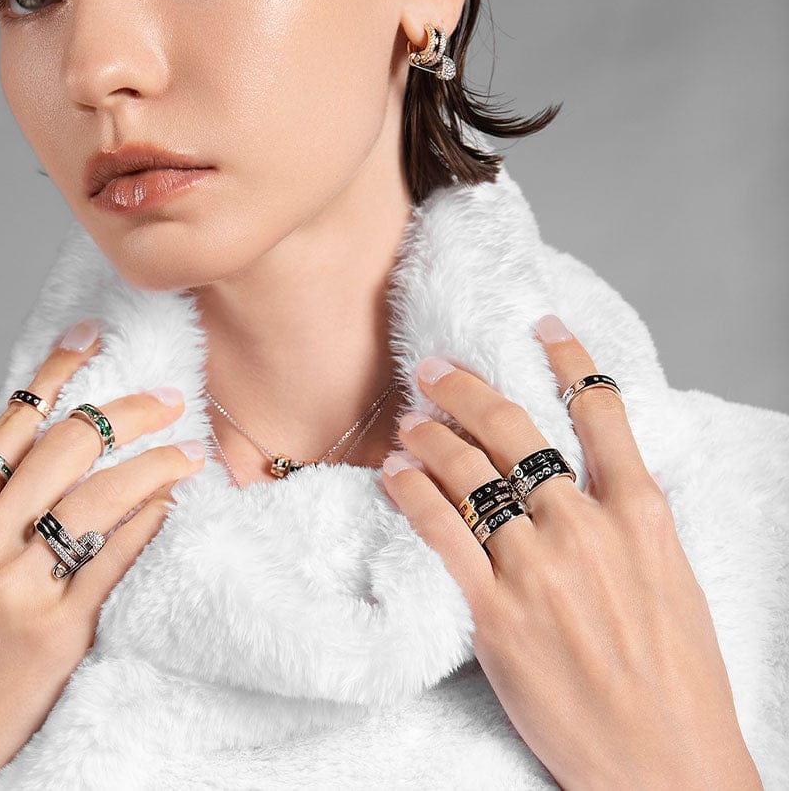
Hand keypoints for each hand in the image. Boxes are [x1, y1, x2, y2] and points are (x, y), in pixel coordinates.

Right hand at [0, 319, 205, 789]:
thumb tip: (59, 449)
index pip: (11, 423)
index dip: (57, 373)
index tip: (92, 337)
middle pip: (65, 447)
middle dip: (126, 410)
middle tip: (168, 399)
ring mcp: (14, 586)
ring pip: (98, 494)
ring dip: (154, 463)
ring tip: (189, 452)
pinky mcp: (53, 631)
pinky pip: (115, 556)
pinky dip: (149, 521)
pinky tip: (172, 503)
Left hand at [381, 315, 761, 790]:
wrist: (666, 765)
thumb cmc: (676, 679)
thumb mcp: (671, 580)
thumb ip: (631, 522)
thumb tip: (596, 477)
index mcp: (640, 516)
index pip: (602, 412)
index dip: (568, 359)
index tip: (541, 326)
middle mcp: (586, 528)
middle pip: (518, 430)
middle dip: (468, 387)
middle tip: (434, 367)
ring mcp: (538, 568)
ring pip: (471, 473)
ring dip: (433, 435)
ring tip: (410, 419)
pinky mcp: (495, 612)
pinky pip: (441, 531)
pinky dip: (413, 493)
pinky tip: (396, 474)